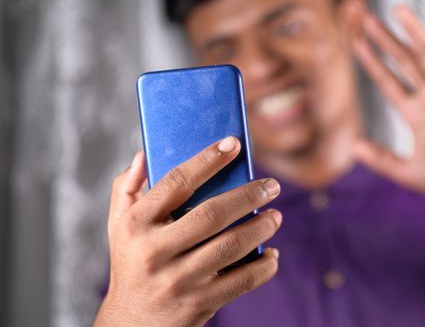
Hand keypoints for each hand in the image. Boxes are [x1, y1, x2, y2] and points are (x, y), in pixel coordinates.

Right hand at [94, 137, 281, 326]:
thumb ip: (128, 187)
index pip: (176, 182)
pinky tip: (271, 254)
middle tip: (271, 186)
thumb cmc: (131, 261)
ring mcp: (179, 279)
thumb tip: (144, 155)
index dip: (207, 160)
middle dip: (249, 196)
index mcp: (136, 224)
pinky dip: (263, 266)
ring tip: (276, 215)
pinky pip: (241, 281)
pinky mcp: (199, 303)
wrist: (132, 321)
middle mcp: (155, 251)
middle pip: (212, 214)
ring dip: (261, 228)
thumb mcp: (118, 223)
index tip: (233, 144)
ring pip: (231, 246)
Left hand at [354, 6, 424, 199]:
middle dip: (386, 41)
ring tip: (397, 10)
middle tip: (366, 19)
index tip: (356, 45)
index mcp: (414, 113)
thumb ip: (380, 160)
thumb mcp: (408, 172)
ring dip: (413, 33)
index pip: (388, 82)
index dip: (372, 64)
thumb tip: (352, 147)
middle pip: (404, 62)